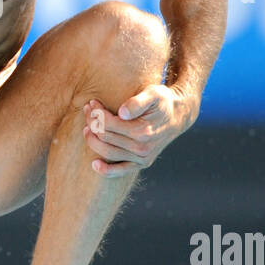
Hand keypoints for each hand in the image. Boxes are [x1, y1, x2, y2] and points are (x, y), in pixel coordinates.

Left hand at [81, 84, 198, 177]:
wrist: (178, 116)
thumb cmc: (162, 102)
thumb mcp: (154, 94)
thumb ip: (138, 102)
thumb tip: (122, 113)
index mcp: (142, 131)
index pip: (108, 123)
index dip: (96, 113)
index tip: (92, 102)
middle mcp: (142, 148)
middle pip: (105, 136)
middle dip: (91, 122)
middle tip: (87, 109)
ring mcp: (142, 158)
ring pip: (107, 151)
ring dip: (92, 140)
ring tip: (86, 127)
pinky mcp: (142, 163)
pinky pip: (120, 171)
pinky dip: (106, 170)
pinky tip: (94, 164)